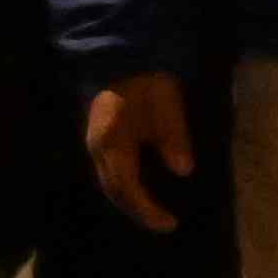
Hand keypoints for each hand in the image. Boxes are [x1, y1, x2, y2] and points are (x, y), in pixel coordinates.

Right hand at [83, 69, 197, 235]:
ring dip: (129, 198)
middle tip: (163, 223)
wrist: (121, 53)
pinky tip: (141, 186)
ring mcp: (94, 141)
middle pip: (114, 189)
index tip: (170, 224)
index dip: (147, 210)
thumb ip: (173, 138)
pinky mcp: (99, 134)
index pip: (127, 188)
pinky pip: (109, 169)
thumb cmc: (146, 78)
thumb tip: (183, 171)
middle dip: (137, 210)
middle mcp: (97, 147)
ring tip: (152, 210)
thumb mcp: (166, 105)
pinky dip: (125, 183)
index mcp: (113, 143)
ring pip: (108, 180)